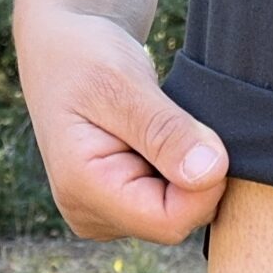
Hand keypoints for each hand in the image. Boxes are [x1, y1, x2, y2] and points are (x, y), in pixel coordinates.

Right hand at [16, 6, 227, 243]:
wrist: (61, 52)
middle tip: (178, 121)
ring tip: (158, 128)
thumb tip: (211, 172)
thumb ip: (167, 132)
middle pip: (174, 221)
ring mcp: (101, 214)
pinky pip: (166, 204)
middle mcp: (88, 214)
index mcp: (82, 188)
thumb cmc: (85, 58)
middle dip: (195, 178)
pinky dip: (176, 173)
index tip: (207, 134)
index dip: (204, 186)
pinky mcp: (115, 208)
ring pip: (175, 214)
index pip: (169, 221)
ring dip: (185, 173)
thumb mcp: (126, 83)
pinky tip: (157, 141)